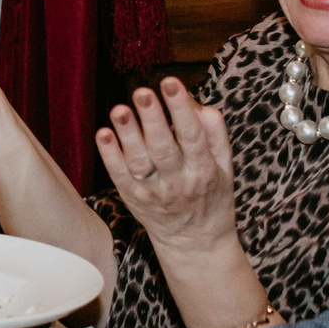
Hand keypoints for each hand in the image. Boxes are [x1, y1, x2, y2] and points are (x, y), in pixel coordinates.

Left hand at [93, 79, 237, 258]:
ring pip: (139, 161)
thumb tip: (194, 101)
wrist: (196, 244)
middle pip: (163, 148)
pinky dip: (110, 156)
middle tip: (142, 92)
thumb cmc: (212, 196)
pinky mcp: (133, 199)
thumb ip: (213, 132)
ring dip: (128, 134)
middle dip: (152, 119)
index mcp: (204, 170)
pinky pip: (120, 176)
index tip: (171, 83)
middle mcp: (179, 182)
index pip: (193, 136)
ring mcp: (154, 193)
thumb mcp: (225, 166)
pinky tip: (103, 134)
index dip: (181, 109)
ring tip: (120, 109)